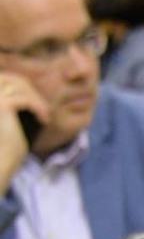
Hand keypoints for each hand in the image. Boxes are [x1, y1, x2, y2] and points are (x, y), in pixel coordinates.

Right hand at [0, 71, 48, 191]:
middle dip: (33, 92)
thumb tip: (33, 91)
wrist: (1, 159)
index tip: (37, 106)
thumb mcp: (14, 117)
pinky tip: (45, 121)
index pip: (7, 79)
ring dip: (37, 101)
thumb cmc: (8, 141)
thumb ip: (18, 102)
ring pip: (21, 87)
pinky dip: (39, 108)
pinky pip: (26, 99)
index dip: (25, 88)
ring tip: (45, 116)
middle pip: (15, 80)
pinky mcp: (2, 105)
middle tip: (43, 110)